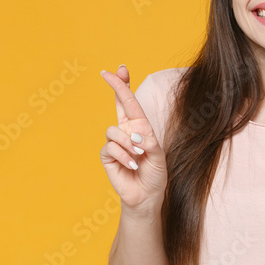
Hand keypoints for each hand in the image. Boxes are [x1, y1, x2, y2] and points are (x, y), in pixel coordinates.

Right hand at [100, 66, 167, 213]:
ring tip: (139, 155)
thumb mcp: (158, 154)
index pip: (131, 103)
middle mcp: (126, 131)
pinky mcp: (107, 155)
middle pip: (118, 104)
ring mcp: (115, 142)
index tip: (120, 69)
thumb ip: (148, 141)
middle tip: (108, 73)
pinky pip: (111, 147)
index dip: (124, 86)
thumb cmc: (155, 173)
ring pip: (114, 130)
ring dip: (128, 143)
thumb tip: (134, 134)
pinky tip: (132, 165)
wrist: (147, 195)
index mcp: (140, 127)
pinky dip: (123, 155)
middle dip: (115, 87)